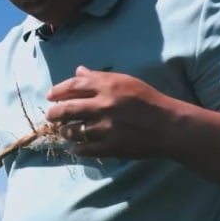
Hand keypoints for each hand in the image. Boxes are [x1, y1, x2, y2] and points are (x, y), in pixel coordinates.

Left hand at [44, 65, 179, 158]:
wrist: (169, 126)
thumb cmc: (148, 100)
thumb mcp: (126, 81)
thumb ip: (99, 77)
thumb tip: (78, 71)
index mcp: (107, 86)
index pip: (73, 85)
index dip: (58, 91)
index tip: (50, 96)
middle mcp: (104, 105)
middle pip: (67, 109)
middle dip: (54, 113)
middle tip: (51, 116)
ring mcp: (106, 127)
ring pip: (73, 130)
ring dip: (65, 131)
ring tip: (65, 131)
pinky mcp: (110, 146)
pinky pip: (84, 149)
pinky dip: (76, 149)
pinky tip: (74, 148)